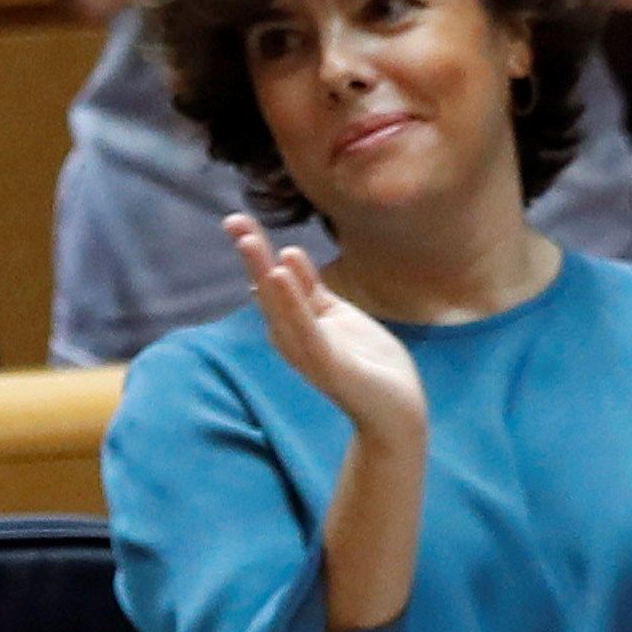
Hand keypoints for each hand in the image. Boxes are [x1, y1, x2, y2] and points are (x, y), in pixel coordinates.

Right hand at [224, 212, 428, 454]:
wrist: (397, 412)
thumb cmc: (371, 365)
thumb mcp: (340, 316)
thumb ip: (312, 291)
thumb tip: (287, 253)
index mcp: (298, 322)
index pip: (274, 279)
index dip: (256, 250)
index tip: (238, 219)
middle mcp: (294, 335)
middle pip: (269, 289)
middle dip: (252, 256)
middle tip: (233, 221)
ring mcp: (308, 351)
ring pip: (281, 306)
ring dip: (263, 273)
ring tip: (249, 242)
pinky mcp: (327, 364)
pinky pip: (305, 329)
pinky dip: (289, 304)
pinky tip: (278, 277)